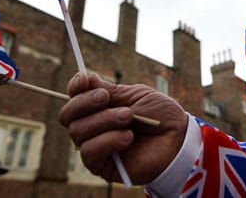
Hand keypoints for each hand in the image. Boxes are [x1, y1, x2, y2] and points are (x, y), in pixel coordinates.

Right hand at [58, 72, 188, 183]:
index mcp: (99, 107)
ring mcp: (95, 145)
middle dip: (85, 103)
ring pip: (78, 132)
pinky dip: (107, 141)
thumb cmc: (159, 115)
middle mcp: (92, 126)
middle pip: (67, 114)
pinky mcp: (101, 165)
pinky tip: (127, 137)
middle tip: (106, 98)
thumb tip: (83, 78)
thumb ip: (109, 90)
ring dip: (103, 121)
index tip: (85, 80)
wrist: (178, 138)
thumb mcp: (135, 95)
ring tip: (128, 117)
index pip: (73, 97)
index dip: (75, 87)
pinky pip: (89, 152)